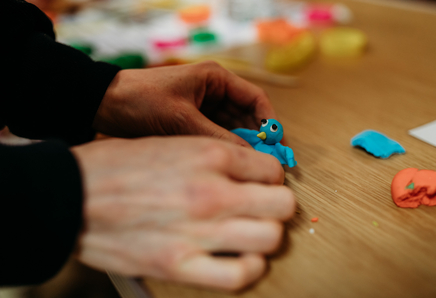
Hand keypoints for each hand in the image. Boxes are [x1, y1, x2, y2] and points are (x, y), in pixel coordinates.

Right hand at [71, 137, 294, 290]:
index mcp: (210, 155)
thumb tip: (249, 173)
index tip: (258, 186)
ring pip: (270, 239)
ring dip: (265, 237)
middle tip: (261, 209)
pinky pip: (240, 275)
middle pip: (282, 204)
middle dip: (275, 206)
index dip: (269, 179)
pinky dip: (247, 269)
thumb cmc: (119, 167)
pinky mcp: (179, 265)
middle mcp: (211, 191)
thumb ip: (216, 158)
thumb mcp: (173, 144)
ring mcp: (198, 230)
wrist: (72, 194)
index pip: (273, 170)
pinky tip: (237, 259)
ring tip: (249, 234)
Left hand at [93, 61, 277, 146]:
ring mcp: (203, 107)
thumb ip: (218, 138)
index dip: (269, 122)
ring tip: (249, 167)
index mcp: (216, 79)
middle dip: (257, 138)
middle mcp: (214, 91)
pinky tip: (228, 164)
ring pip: (233, 127)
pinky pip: (216, 134)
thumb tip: (251, 157)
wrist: (105, 104)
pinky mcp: (192, 120)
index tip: (276, 146)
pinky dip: (224, 147)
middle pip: (246, 115)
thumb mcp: (183, 120)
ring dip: (241, 145)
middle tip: (264, 163)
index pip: (255, 99)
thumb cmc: (142, 101)